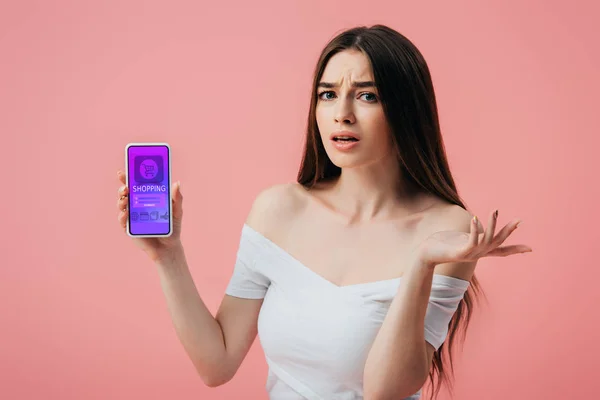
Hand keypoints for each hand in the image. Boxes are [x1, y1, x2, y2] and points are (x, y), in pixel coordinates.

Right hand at [116, 170, 184, 262]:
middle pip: (126, 193)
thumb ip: (177, 198)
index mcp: (147, 198)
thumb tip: (177, 183)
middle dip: (123, 188)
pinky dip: (122, 217)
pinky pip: (123, 221)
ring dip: (121, 201)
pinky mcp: (129, 228)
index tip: (124, 171)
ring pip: (122, 205)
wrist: (169, 247)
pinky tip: (126, 214)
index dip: (129, 178)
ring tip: (125, 199)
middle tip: (126, 187)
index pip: (136, 185)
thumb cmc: (172, 227)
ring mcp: (132, 216)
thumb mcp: (177, 211)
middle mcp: (137, 206)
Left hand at [416, 209, 532, 266]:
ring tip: (495, 210)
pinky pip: (471, 241)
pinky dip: (474, 230)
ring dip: (491, 225)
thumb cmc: (441, 244)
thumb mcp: (459, 238)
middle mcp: (477, 254)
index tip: (531, 249)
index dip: (515, 249)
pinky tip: (475, 218)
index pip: (501, 251)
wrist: (425, 255)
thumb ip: (470, 234)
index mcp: (479, 251)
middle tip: (519, 220)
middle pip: (497, 243)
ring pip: (486, 240)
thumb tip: (477, 225)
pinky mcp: (460, 253)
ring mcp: (469, 255)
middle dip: (508, 231)